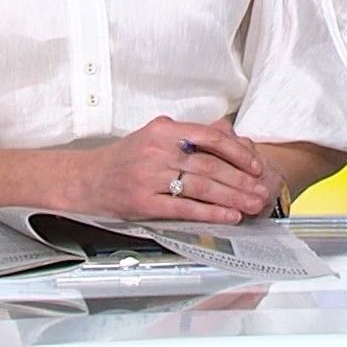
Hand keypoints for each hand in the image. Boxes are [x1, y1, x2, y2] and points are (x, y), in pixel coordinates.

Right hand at [60, 116, 270, 223]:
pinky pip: (184, 209)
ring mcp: (149, 177)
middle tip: (261, 191)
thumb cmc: (124, 158)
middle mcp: (157, 151)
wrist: (84, 179)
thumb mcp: (153, 136)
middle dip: (241, 181)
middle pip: (210, 166)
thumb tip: (225, 133)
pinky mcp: (142, 202)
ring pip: (200, 187)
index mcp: (164, 130)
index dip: (237, 152)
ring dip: (231, 198)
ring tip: (252, 205)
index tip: (255, 165)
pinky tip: (227, 216)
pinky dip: (209, 213)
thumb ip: (185, 135)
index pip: (210, 137)